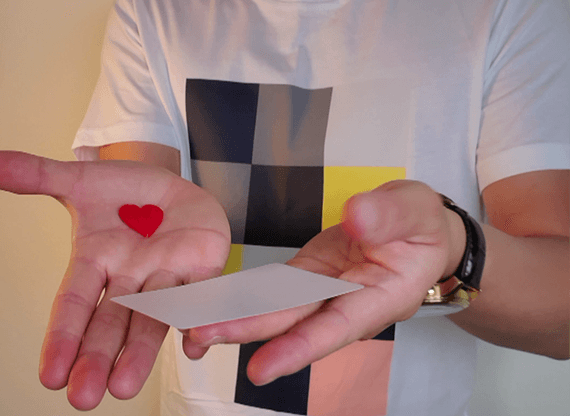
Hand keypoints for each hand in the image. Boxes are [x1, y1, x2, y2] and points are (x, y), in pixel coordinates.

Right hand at [0, 151, 230, 409]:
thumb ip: (34, 175)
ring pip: (154, 317)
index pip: (74, 304)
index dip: (62, 337)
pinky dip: (199, 321)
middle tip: (84, 397)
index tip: (48, 376)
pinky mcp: (202, 270)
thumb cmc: (123, 194)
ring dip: (141, 352)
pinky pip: (202, 296)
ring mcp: (166, 277)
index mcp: (95, 262)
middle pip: (111, 322)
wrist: (170, 186)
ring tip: (124, 387)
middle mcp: (128, 280)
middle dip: (98, 358)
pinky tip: (194, 345)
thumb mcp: (79, 181)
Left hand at [185, 180, 463, 385]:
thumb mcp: (417, 210)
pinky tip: (206, 302)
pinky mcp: (303, 278)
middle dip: (245, 332)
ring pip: (274, 311)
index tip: (261, 368)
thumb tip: (356, 217)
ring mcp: (320, 293)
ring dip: (232, 318)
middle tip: (198, 337)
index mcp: (379, 297)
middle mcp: (344, 304)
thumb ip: (389, 215)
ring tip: (188, 326)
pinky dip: (239, 297)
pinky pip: (269, 290)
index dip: (299, 348)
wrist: (417, 232)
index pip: (336, 327)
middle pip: (292, 324)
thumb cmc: (421, 225)